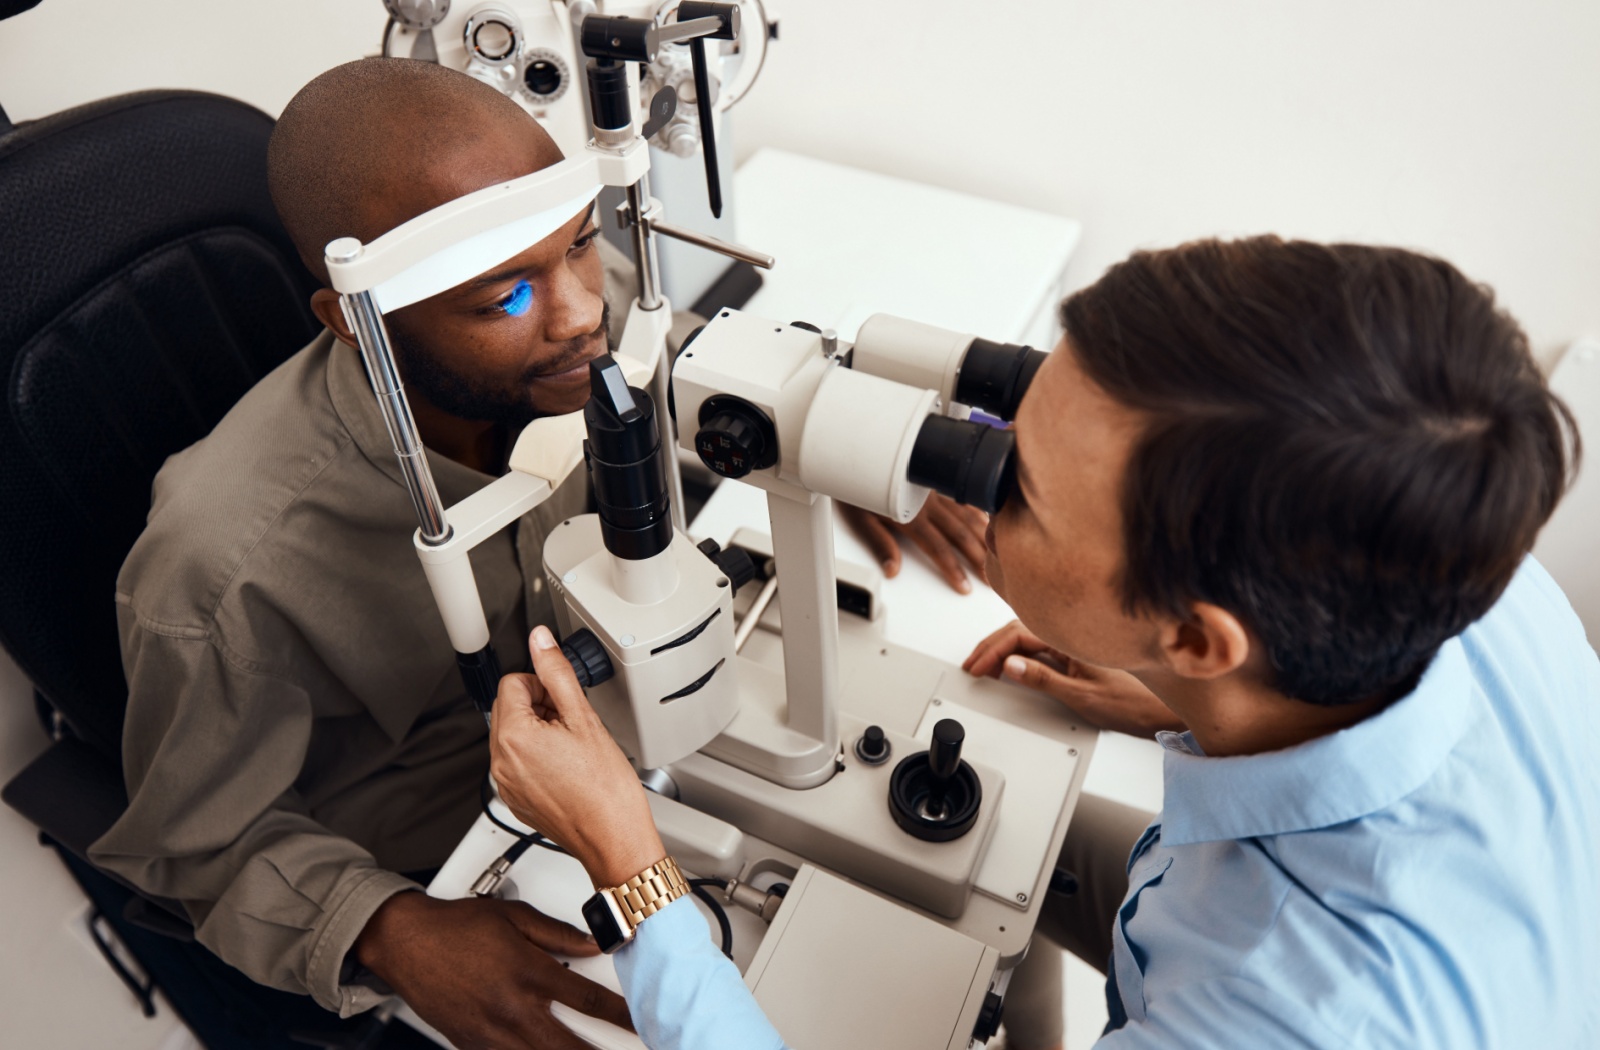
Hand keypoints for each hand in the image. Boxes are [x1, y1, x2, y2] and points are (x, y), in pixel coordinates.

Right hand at [353, 890, 630, 1049]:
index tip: (640, 1022)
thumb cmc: (455, 927)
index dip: (621, 1015)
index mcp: (528, 973)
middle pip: (569, 1046)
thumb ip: (558, 934)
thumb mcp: (513, 917)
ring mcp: (491, 1032)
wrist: (405, 942)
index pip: (588, 1001)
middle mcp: (512, 1008)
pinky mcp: (471, 1044)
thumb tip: (594, 943)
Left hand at [490, 626, 666, 888]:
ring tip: (573, 750)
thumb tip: (541, 641)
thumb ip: (557, 673)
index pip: (512, 683)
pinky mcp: (515, 799)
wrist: (613, 838)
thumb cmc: (605, 789)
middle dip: (539, 708)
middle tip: (572, 725)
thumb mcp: (584, 718)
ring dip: (539, 733)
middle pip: (509, 709)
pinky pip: (518, 764)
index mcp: (513, 736)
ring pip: (514, 736)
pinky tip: (567, 769)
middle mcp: (500, 762)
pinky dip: (538, 758)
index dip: (543, 687)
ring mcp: (506, 784)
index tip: (564, 702)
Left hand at [841, 492, 989, 593]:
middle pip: (958, 534)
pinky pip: (962, 496)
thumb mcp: (859, 518)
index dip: (952, 569)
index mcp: (910, 516)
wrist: (860, 448)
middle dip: (976, 558)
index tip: (965, 586)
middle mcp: (927, 503)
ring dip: (982, 536)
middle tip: (990, 578)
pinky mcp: (935, 479)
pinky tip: (987, 519)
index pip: (937, 548)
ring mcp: (934, 490)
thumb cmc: (856, 484)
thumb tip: (892, 569)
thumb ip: (879, 543)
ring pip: (965, 515)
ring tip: (995, 553)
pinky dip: (977, 509)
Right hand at [963, 620, 1186, 738]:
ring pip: (1028, 635)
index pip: (1020, 633)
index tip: (977, 666)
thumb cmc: (1133, 701)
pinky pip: (1040, 644)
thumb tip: (1011, 665)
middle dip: (991, 646)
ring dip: (1003, 648)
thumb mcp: (1082, 695)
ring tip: (984, 664)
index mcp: (1073, 637)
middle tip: (972, 666)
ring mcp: (1075, 642)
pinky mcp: (1077, 652)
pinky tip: (1010, 662)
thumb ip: (1044, 679)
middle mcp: (1073, 634)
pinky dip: (1019, 652)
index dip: (993, 649)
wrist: (1161, 711)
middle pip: (1020, 629)